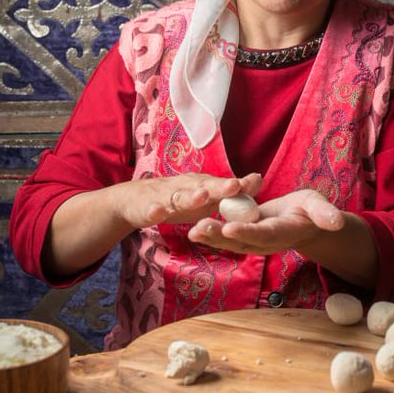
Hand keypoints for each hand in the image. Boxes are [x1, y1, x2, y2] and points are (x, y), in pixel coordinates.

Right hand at [140, 172, 262, 226]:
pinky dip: (155, 210)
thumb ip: (228, 193)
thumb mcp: (204, 197)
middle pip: (205, 187)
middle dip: (220, 187)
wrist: (135, 200)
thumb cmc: (177, 199)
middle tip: (235, 185)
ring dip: (191, 196)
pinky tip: (157, 212)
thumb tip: (258, 181)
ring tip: (202, 196)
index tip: (256, 180)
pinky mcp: (149, 207)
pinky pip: (153, 209)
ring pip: (180, 197)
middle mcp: (187, 187)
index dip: (239, 184)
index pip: (223, 184)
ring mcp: (167, 196)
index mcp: (202, 186)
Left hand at [186, 188, 344, 254]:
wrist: (306, 222)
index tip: (230, 228)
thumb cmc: (313, 212)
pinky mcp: (247, 236)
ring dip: (211, 237)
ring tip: (192, 231)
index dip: (247, 232)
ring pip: (230, 242)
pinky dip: (211, 234)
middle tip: (200, 230)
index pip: (264, 233)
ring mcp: (255, 241)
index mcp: (283, 232)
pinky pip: (227, 237)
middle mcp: (266, 241)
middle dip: (220, 237)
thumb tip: (337, 222)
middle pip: (241, 241)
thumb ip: (326, 214)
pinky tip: (194, 229)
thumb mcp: (321, 207)